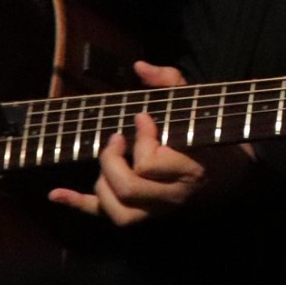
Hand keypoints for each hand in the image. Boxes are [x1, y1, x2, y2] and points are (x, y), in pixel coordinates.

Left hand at [48, 61, 246, 226]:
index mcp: (190, 169)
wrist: (230, 175)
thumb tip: (139, 67)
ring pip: (119, 212)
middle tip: (117, 138)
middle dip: (114, 160)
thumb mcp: (198, 105)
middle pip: (130, 188)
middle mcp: (173, 196)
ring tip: (110, 160)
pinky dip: (78, 204)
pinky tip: (55, 193)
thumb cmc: (210, 135)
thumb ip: (170, 83)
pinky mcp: (145, 216)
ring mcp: (158, 211)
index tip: (142, 117)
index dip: (141, 137)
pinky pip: (107, 216)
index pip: (152, 163)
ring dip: (103, 183)